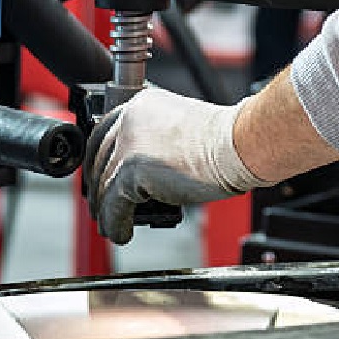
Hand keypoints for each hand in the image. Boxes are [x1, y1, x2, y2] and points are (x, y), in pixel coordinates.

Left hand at [84, 87, 270, 243]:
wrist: (239, 144)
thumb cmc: (227, 139)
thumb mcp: (183, 130)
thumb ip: (158, 142)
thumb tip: (146, 172)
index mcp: (141, 105)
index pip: (105, 133)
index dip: (100, 160)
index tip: (101, 176)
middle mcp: (130, 120)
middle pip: (99, 158)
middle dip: (98, 185)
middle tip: (102, 204)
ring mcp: (129, 144)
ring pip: (104, 183)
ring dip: (105, 209)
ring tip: (111, 224)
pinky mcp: (132, 169)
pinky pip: (113, 204)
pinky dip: (115, 222)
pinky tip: (121, 232)